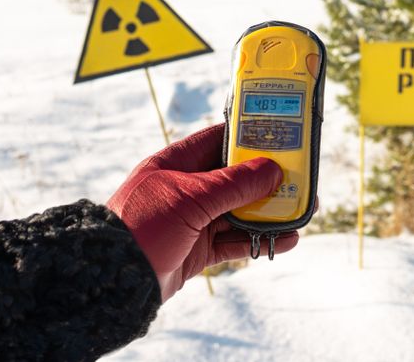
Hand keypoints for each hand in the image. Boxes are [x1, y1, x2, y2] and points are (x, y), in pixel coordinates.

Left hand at [106, 123, 299, 300]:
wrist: (111, 279)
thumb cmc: (142, 226)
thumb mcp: (191, 198)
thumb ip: (234, 184)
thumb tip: (273, 169)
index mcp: (177, 163)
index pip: (219, 140)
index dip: (250, 136)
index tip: (282, 135)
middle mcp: (186, 188)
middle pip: (236, 177)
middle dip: (269, 179)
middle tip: (301, 177)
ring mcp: (193, 220)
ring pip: (240, 211)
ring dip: (270, 211)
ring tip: (302, 210)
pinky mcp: (197, 249)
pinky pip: (236, 241)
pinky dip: (260, 240)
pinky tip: (286, 239)